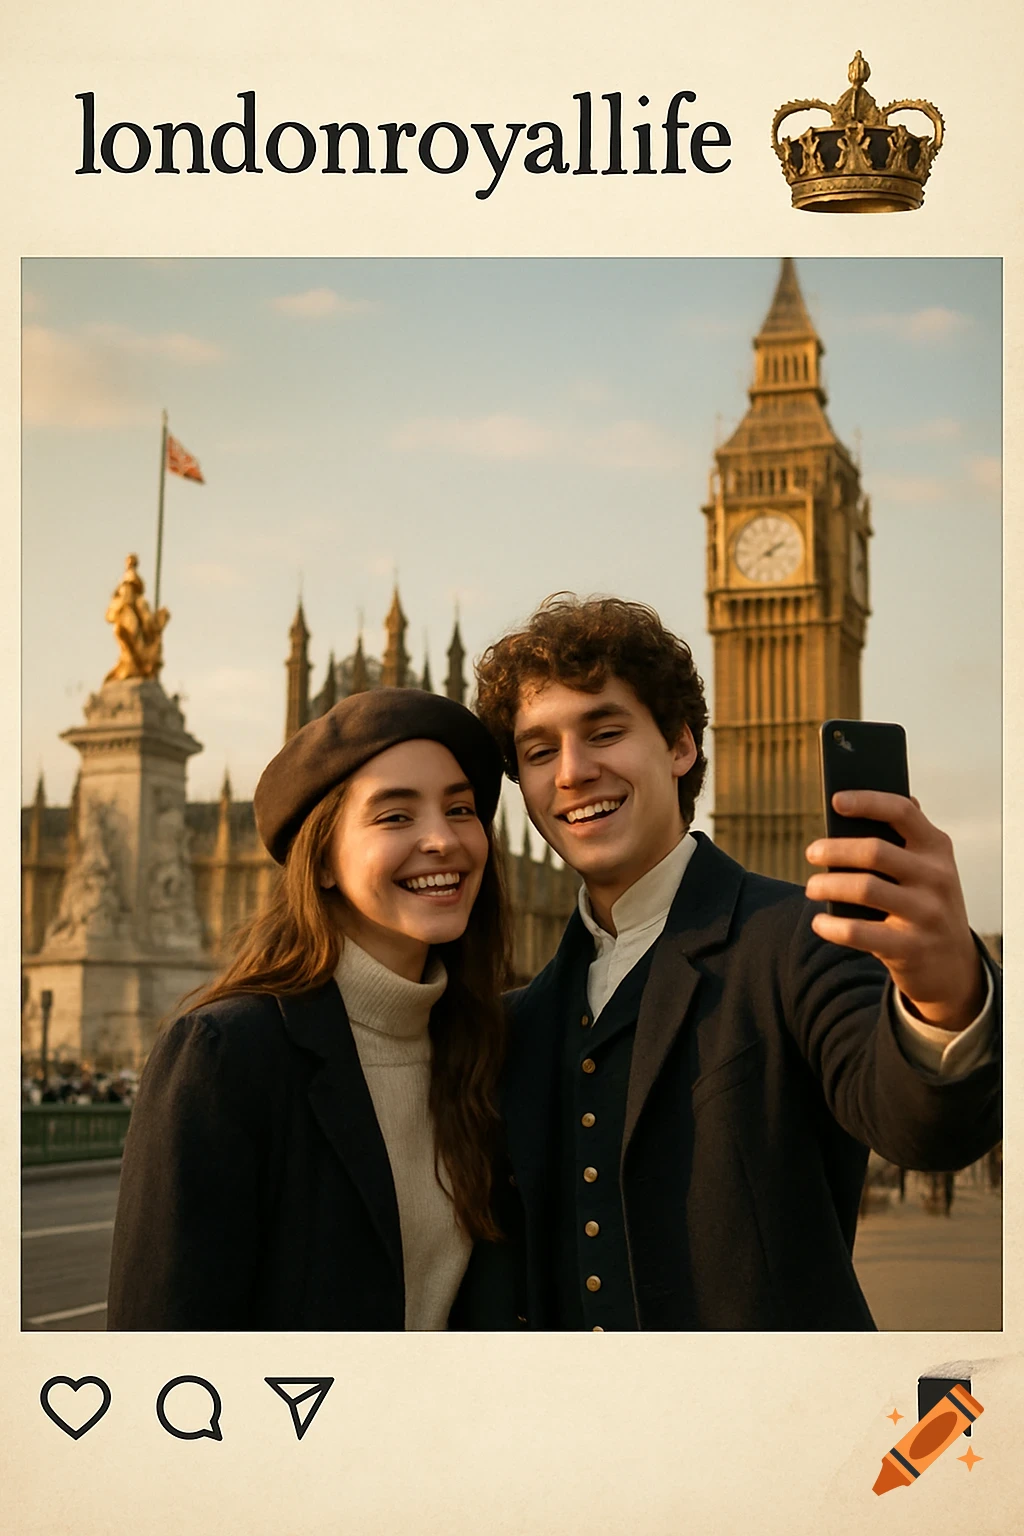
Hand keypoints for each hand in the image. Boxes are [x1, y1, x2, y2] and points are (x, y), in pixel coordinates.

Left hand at [804, 791, 985, 1030]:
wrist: (953, 966)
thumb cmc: (925, 904)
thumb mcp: (926, 869)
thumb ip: (901, 839)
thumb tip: (856, 804)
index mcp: (937, 849)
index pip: (902, 812)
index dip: (867, 802)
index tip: (836, 801)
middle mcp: (936, 878)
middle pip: (874, 851)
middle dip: (834, 850)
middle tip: (811, 853)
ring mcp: (926, 914)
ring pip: (863, 889)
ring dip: (827, 885)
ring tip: (810, 887)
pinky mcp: (911, 947)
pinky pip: (858, 931)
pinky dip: (832, 926)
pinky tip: (820, 922)